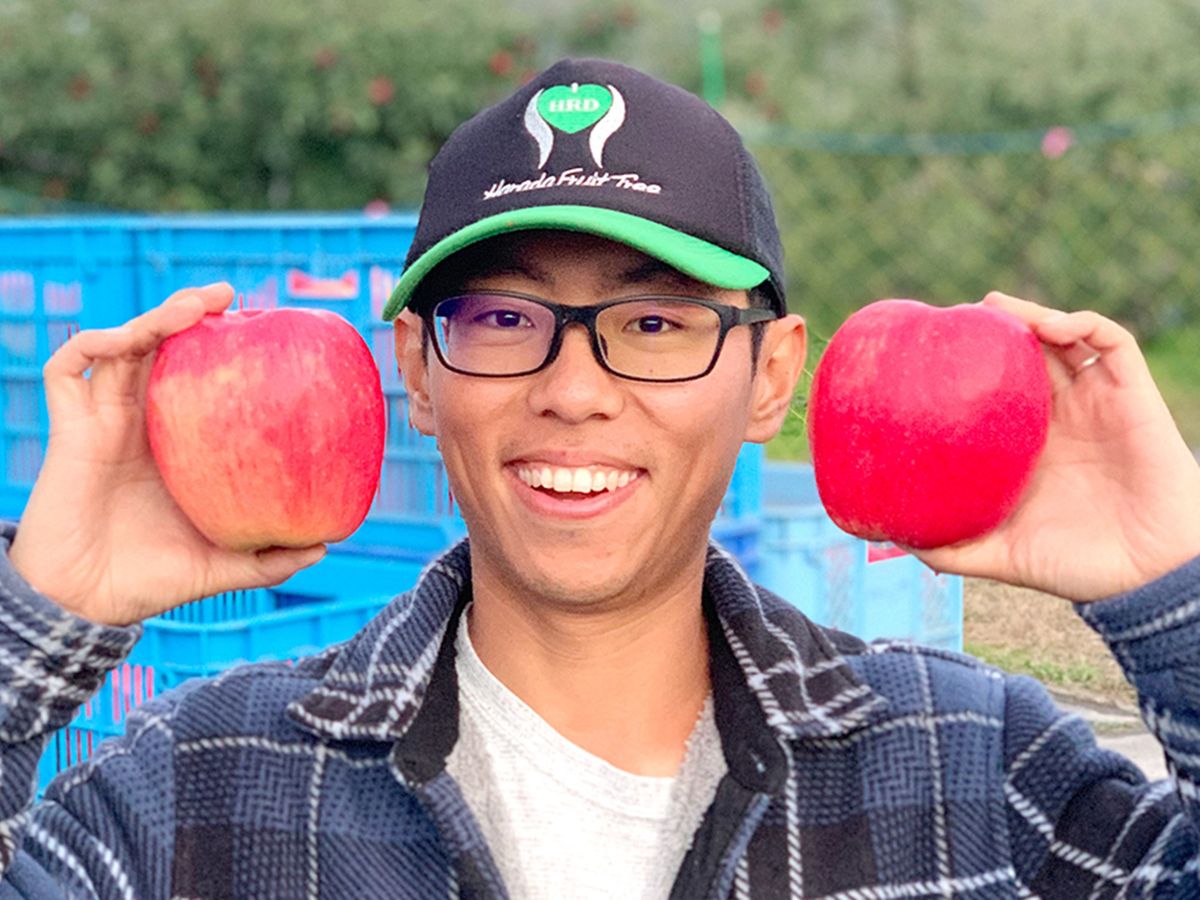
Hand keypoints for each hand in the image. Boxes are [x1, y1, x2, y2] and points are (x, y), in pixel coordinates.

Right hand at [8, 284, 325, 625]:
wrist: (85, 603)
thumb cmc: (150, 581)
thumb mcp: (223, 566)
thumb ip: (269, 559)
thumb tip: (325, 546)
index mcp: (176, 445)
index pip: (199, 380)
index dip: (223, 351)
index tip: (264, 331)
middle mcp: (141, 423)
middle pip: (162, 349)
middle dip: (190, 314)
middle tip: (229, 296)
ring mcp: (103, 421)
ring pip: (122, 346)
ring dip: (154, 318)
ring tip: (196, 306)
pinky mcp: (69, 429)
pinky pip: (68, 369)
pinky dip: (94, 343)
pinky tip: (128, 336)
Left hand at [914, 292, 1199, 601]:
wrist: (1148, 577)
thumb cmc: (1079, 567)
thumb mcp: (1000, 554)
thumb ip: (951, 547)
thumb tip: (889, 535)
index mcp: (1031, 446)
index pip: (997, 392)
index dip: (971, 369)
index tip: (930, 355)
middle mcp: (1063, 418)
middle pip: (1027, 356)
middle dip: (997, 332)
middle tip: (959, 319)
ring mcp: (1097, 403)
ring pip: (1065, 338)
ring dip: (1033, 316)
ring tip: (995, 307)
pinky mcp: (1132, 396)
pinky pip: (1112, 342)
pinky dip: (1081, 322)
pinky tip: (1049, 326)